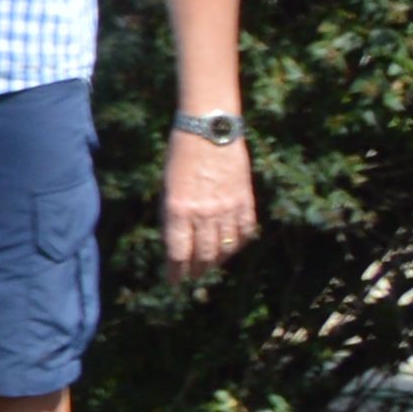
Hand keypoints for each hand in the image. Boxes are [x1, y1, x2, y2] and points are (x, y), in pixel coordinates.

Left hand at [159, 126, 257, 279]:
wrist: (210, 130)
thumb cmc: (181, 154)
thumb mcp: (167, 185)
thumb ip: (172, 213)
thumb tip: (175, 240)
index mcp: (177, 208)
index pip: (177, 252)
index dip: (176, 271)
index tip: (174, 281)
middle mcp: (203, 213)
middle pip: (202, 255)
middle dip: (196, 270)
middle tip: (193, 276)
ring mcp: (227, 209)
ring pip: (225, 248)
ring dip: (216, 261)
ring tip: (209, 266)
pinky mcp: (245, 202)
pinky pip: (244, 233)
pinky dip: (238, 245)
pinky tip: (231, 248)